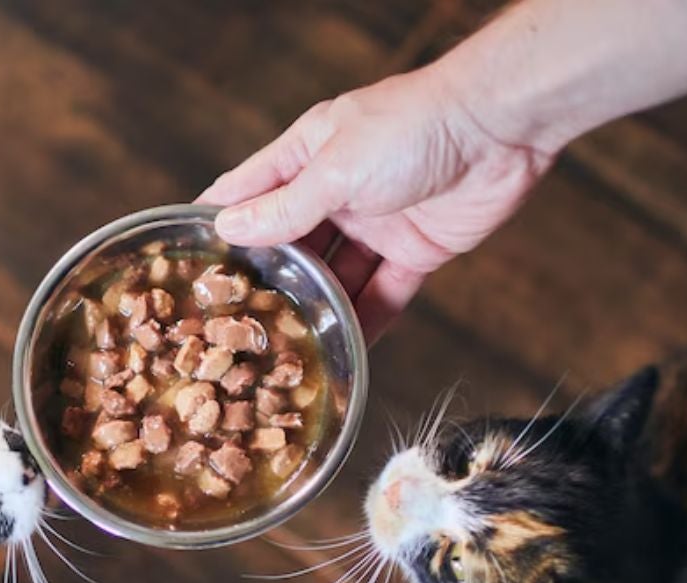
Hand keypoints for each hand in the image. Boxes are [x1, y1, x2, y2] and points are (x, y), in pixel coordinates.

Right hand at [198, 66, 552, 343]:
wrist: (502, 129)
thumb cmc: (413, 127)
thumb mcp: (336, 169)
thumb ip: (285, 207)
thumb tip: (230, 228)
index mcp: (307, 156)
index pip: (248, 191)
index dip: (217, 222)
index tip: (184, 260)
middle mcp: (336, 191)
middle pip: (290, 243)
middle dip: (267, 280)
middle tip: (235, 324)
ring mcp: (375, 223)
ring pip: (335, 275)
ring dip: (317, 307)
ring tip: (286, 347)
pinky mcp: (415, 250)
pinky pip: (384, 292)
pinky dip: (369, 320)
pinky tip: (348, 350)